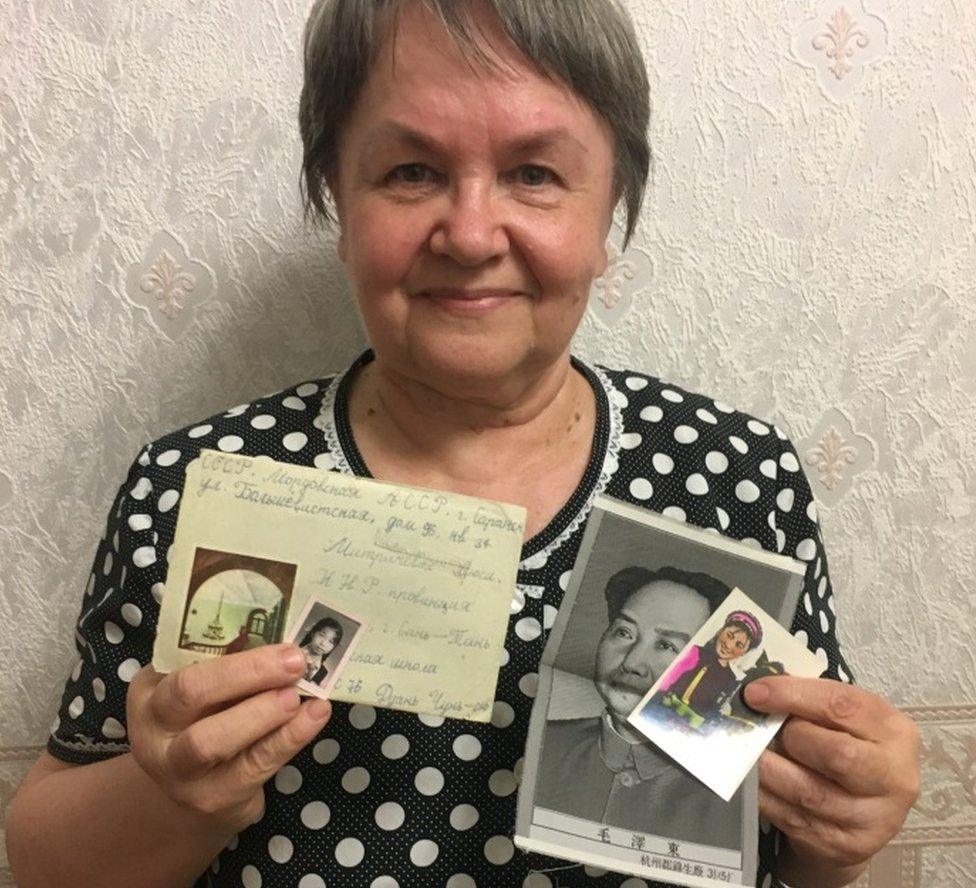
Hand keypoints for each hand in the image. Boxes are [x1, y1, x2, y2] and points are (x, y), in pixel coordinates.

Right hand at [127, 644, 331, 833]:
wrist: (197, 790)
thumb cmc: (207, 721)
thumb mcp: (205, 689)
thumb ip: (230, 665)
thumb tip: (284, 638)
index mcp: (150, 691)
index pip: (183, 663)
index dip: (231, 653)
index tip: (276, 641)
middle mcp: (153, 731)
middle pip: (190, 694)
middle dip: (246, 673)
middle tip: (294, 662)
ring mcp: (178, 772)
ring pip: (212, 740)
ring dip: (262, 713)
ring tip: (299, 695)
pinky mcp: (213, 799)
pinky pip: (252, 768)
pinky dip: (288, 739)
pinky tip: (315, 717)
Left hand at [745, 676, 919, 875]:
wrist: (865, 812)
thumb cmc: (851, 747)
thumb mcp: (846, 719)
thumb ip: (811, 702)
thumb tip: (759, 691)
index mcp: (895, 731)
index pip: (843, 706)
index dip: (792, 695)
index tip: (754, 694)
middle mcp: (893, 777)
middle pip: (836, 754)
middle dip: (791, 739)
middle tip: (766, 731)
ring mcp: (873, 818)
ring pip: (808, 792)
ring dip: (769, 770)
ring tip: (752, 754)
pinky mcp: (846, 846)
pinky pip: (793, 818)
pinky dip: (765, 796)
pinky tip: (756, 781)